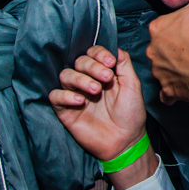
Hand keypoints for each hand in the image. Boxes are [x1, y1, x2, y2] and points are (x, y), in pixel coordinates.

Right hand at [50, 46, 149, 162]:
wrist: (125, 141)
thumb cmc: (130, 114)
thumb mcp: (132, 85)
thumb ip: (124, 64)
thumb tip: (115, 48)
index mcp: (102, 73)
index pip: (92, 53)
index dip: (99, 54)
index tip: (110, 62)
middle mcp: (87, 81)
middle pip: (79, 62)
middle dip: (92, 66)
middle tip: (106, 78)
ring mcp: (75, 95)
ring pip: (65, 75)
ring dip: (80, 79)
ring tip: (95, 90)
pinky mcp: (66, 111)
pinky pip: (55, 96)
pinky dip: (65, 95)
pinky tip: (80, 101)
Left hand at [147, 0, 188, 104]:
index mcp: (158, 28)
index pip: (166, 27)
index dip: (182, 28)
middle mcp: (153, 51)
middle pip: (164, 48)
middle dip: (178, 49)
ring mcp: (161, 73)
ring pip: (165, 69)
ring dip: (178, 68)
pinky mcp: (170, 92)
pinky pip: (168, 93)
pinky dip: (176, 90)